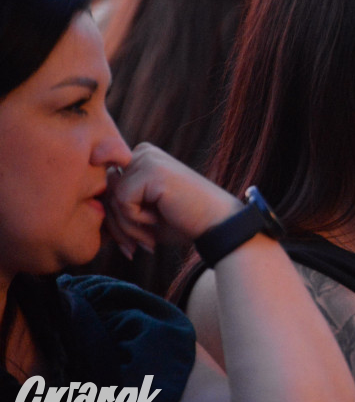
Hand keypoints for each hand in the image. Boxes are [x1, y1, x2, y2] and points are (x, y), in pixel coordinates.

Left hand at [104, 143, 242, 258]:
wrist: (217, 223)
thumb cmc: (184, 221)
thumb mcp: (144, 214)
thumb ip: (119, 206)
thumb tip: (90, 210)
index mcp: (141, 158)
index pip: (108, 187)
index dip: (114, 219)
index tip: (130, 243)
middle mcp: (142, 153)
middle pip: (106, 192)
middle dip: (117, 226)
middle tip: (135, 248)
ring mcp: (146, 158)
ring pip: (112, 198)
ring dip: (126, 227)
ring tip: (147, 240)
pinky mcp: (151, 170)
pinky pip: (122, 201)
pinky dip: (135, 220)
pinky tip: (156, 222)